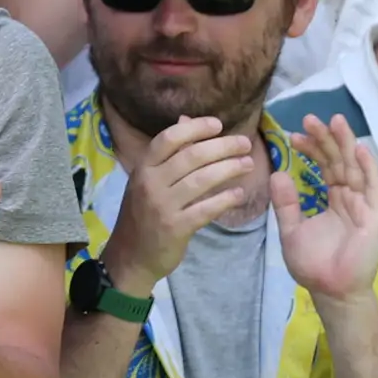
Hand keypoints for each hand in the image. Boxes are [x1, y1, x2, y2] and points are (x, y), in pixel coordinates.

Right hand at [100, 114, 263, 294]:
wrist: (130, 257)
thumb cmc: (143, 215)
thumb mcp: (148, 181)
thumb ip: (168, 154)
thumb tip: (186, 121)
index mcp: (143, 168)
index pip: (168, 139)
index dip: (195, 128)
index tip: (218, 124)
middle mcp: (150, 183)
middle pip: (191, 156)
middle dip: (223, 147)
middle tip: (245, 144)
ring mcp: (162, 206)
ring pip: (202, 180)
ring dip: (230, 169)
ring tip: (247, 164)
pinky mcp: (176, 228)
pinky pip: (206, 208)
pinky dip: (225, 199)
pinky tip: (239, 194)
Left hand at [271, 112, 377, 304]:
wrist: (330, 290)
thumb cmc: (313, 264)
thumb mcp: (291, 230)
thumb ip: (286, 203)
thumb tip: (277, 173)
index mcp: (333, 200)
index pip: (325, 166)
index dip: (312, 149)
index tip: (294, 135)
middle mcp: (350, 198)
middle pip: (339, 161)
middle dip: (327, 139)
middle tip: (310, 118)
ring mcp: (364, 205)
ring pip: (354, 168)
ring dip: (345, 144)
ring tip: (334, 121)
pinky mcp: (375, 216)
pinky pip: (372, 187)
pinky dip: (367, 168)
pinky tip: (359, 149)